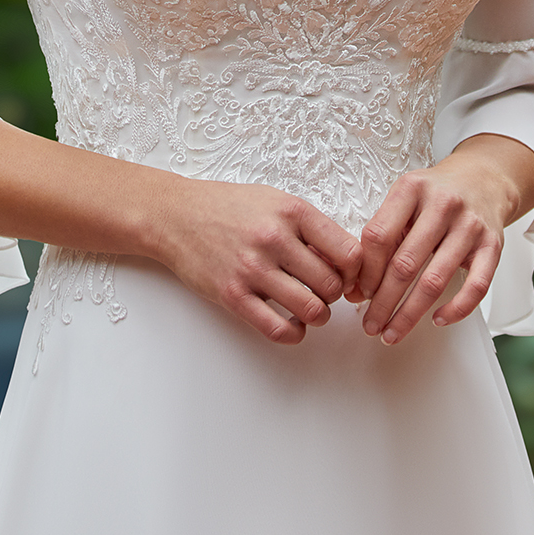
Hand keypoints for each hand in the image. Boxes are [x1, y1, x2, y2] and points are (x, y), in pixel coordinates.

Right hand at [154, 178, 361, 345]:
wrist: (177, 215)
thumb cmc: (229, 207)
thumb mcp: (276, 201)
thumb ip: (310, 227)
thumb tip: (345, 260)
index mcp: (292, 212)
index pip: (348, 252)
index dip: (356, 271)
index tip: (348, 276)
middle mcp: (274, 239)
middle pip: (332, 285)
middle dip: (334, 295)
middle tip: (325, 292)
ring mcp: (252, 269)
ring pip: (311, 309)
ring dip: (317, 315)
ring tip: (310, 307)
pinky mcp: (233, 295)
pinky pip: (278, 329)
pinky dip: (294, 334)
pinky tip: (293, 325)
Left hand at [347, 134, 533, 345]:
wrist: (484, 178)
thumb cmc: (436, 193)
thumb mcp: (405, 198)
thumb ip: (383, 234)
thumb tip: (358, 286)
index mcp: (412, 189)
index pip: (379, 236)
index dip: (365, 271)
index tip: (358, 293)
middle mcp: (442, 204)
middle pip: (405, 264)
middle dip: (383, 302)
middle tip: (370, 325)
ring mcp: (470, 225)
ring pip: (435, 280)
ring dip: (410, 314)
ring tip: (392, 332)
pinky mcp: (493, 245)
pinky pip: (476, 287)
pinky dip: (456, 309)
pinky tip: (438, 320)